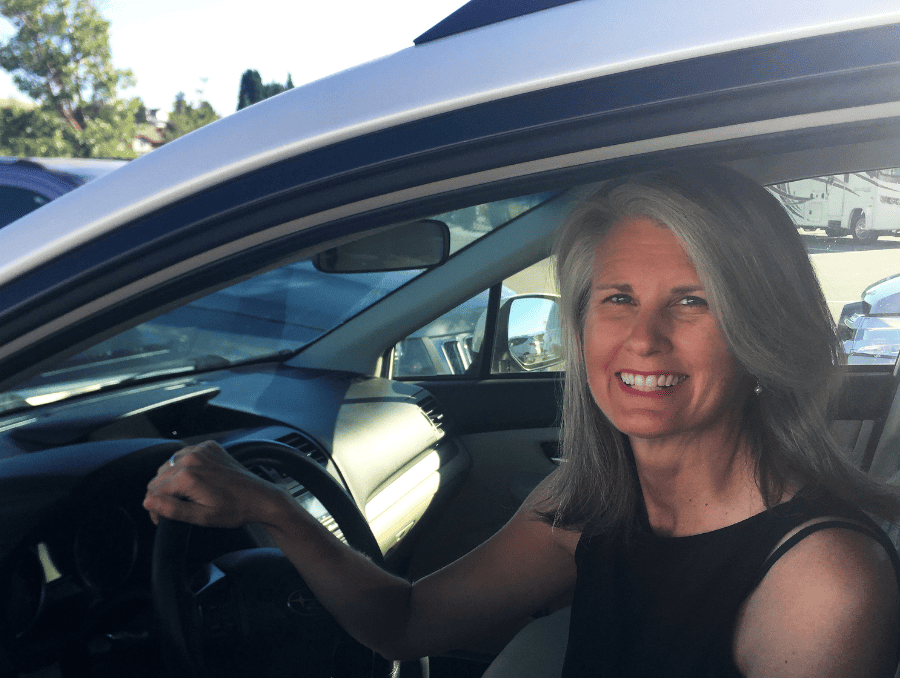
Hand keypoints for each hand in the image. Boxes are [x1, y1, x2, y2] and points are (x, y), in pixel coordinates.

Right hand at [143, 440, 289, 527]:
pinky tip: (197, 479)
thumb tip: (148, 501)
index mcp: (187, 477)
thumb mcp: (201, 517)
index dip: (154, 508)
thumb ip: (172, 509)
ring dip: (172, 479)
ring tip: (187, 494)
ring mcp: (201, 450)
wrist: (259, 497)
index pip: (153, 491)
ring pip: (169, 465)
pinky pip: (185, 455)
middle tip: (176, 507)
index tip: (162, 518)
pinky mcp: (209, 447)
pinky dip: (185, 466)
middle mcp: (191, 459)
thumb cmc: (234, 509)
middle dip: (162, 493)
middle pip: (158, 477)